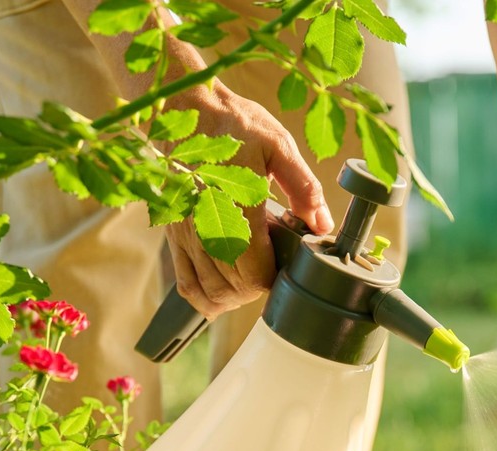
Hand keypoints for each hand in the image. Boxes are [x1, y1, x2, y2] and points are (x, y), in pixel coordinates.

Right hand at [166, 87, 334, 316]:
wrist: (182, 108)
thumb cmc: (232, 123)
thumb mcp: (278, 145)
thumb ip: (304, 187)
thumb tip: (322, 225)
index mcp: (236, 206)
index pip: (254, 273)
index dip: (274, 279)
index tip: (285, 265)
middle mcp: (206, 227)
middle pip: (233, 288)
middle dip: (257, 288)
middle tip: (272, 268)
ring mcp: (186, 233)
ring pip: (210, 291)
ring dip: (234, 296)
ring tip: (251, 279)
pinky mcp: (174, 234)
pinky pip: (185, 282)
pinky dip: (204, 296)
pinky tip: (222, 293)